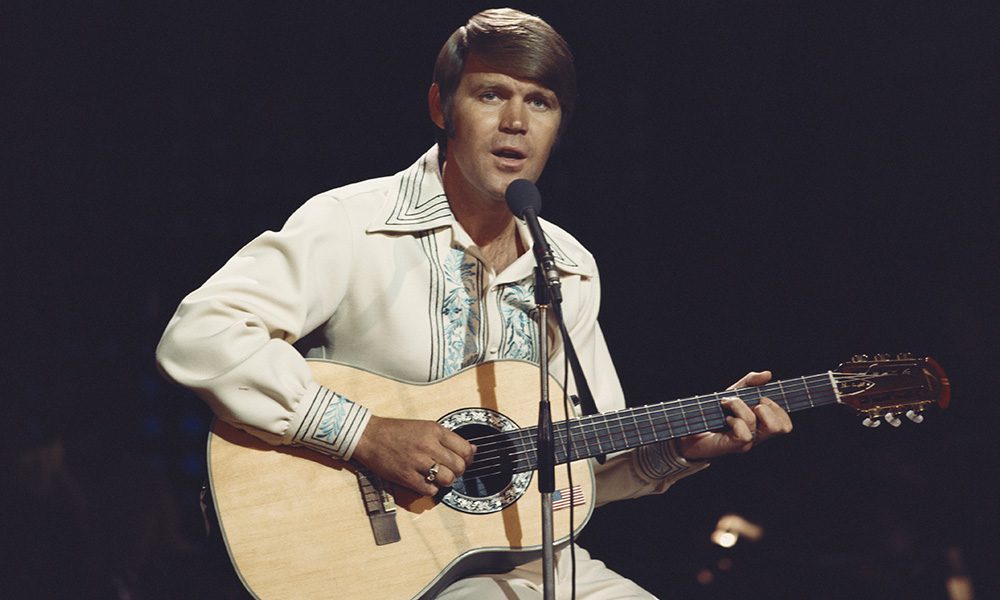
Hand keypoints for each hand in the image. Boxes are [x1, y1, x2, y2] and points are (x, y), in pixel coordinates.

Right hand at [352, 415, 475, 495]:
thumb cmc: (396, 431)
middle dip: (457, 471)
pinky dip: (431, 489)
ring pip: (448, 479)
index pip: (465, 449)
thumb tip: (471, 450)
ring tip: (437, 476)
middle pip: (459, 466)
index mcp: (435, 431)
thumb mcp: (425, 426)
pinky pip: (430, 490)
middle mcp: (428, 445)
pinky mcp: (407, 477)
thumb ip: (447, 438)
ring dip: (445, 481)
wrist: (370, 436)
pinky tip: (426, 481)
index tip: (463, 460)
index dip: (468, 458)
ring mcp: (417, 462)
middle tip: (449, 470)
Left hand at [676, 370, 792, 460]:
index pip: (786, 425)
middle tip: (750, 402)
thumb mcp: (735, 391)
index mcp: (761, 425)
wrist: (689, 424)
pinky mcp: (732, 447)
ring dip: (740, 406)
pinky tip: (725, 418)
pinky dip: (734, 420)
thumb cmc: (713, 409)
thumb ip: (751, 381)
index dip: (778, 408)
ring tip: (727, 404)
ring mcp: (745, 443)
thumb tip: (768, 374)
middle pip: (782, 429)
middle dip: (767, 407)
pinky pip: (744, 434)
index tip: (761, 397)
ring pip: (756, 423)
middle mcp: (756, 436)